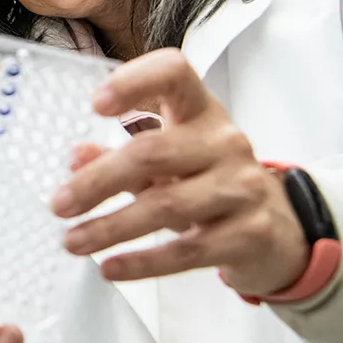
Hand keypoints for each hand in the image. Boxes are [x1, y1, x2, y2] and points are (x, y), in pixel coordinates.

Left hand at [50, 48, 307, 296]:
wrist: (282, 228)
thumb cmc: (213, 182)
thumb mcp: (171, 161)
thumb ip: (122, 156)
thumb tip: (76, 157)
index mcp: (201, 112)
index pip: (174, 74)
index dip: (134, 82)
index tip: (95, 104)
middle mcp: (225, 142)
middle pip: (153, 152)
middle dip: (98, 181)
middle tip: (59, 204)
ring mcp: (241, 188)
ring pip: (166, 206)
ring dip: (111, 227)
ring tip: (73, 241)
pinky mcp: (248, 234)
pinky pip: (187, 251)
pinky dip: (142, 262)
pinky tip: (110, 267)